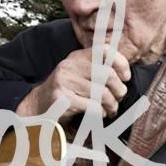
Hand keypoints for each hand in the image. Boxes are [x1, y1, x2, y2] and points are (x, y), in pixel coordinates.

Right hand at [16, 48, 130, 119]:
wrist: (39, 106)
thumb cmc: (69, 92)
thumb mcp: (82, 75)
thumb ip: (100, 70)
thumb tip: (126, 75)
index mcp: (77, 57)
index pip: (104, 51)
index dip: (121, 63)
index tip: (126, 77)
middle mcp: (69, 66)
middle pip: (108, 74)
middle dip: (119, 90)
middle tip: (119, 99)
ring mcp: (64, 82)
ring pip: (102, 93)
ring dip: (111, 105)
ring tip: (110, 109)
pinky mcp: (61, 99)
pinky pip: (93, 107)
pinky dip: (101, 113)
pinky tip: (99, 115)